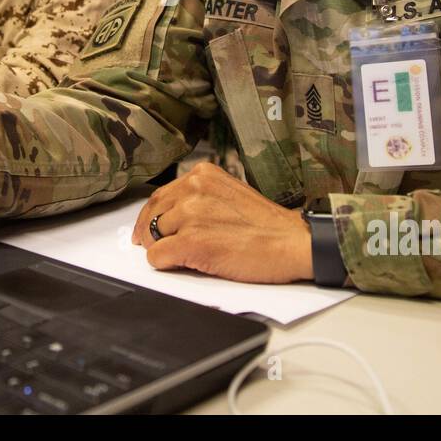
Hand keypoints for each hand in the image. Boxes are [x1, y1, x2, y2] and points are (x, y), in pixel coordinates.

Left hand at [132, 162, 312, 283]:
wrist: (292, 244)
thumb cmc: (268, 226)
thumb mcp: (230, 193)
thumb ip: (201, 197)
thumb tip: (171, 214)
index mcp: (203, 175)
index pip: (161, 194)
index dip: (152, 215)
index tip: (148, 227)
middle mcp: (194, 189)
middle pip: (153, 214)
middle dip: (150, 233)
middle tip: (151, 246)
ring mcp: (191, 215)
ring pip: (153, 237)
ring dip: (163, 249)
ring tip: (185, 256)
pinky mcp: (191, 243)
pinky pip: (157, 257)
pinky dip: (165, 265)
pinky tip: (183, 265)